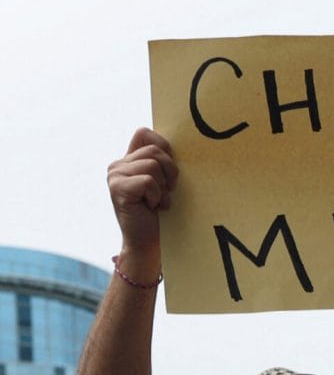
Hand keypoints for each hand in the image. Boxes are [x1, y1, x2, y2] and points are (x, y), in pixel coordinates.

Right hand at [107, 128, 178, 266]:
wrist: (149, 241)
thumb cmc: (161, 211)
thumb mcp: (164, 180)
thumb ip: (162, 160)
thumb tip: (177, 139)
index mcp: (128, 160)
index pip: (144, 133)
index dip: (163, 147)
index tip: (168, 171)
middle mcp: (117, 165)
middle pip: (155, 150)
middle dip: (170, 172)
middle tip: (165, 192)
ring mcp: (115, 176)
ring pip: (153, 165)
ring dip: (163, 187)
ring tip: (157, 201)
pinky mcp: (118, 188)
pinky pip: (149, 181)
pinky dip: (157, 195)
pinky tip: (151, 207)